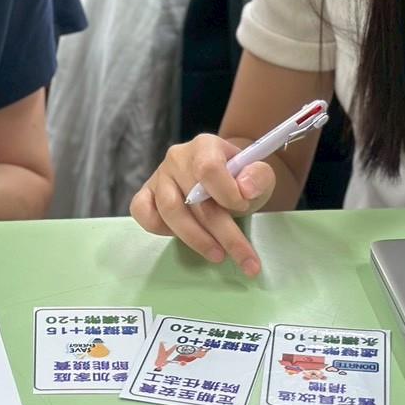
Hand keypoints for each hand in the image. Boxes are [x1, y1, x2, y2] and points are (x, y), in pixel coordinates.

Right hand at [128, 134, 275, 277]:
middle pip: (193, 198)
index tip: (244, 208)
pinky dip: (162, 231)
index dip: (227, 193)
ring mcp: (158, 177)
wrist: (223, 181)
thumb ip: (259, 177)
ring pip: (169, 210)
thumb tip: (245, 190)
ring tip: (218, 255)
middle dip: (223, 233)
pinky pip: (145, 215)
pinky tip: (186, 239)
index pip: (209, 169)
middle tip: (245, 259)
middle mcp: (177, 158)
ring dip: (195, 238)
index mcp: (205, 146)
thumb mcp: (259, 175)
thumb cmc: (238, 179)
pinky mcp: (146, 195)